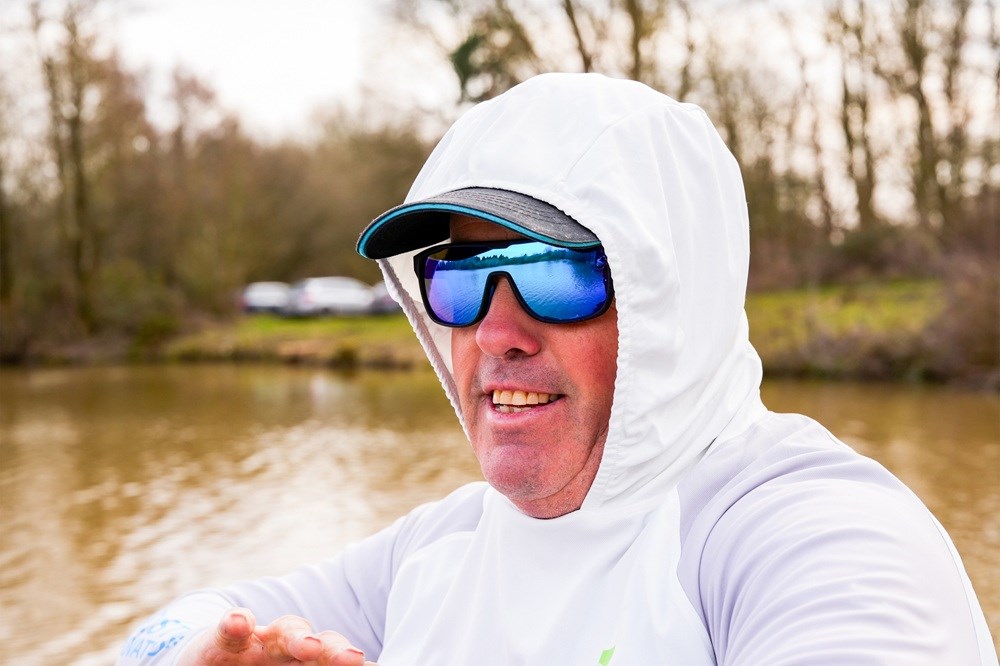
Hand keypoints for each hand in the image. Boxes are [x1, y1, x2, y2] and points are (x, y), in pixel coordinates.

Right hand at [177, 607, 378, 664]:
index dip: (349, 658)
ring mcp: (255, 643)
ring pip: (282, 632)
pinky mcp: (219, 641)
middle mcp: (285, 649)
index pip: (334, 654)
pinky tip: (240, 622)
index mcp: (305, 661)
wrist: (208, 660)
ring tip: (310, 646)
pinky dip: (235, 623)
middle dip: (335, 650)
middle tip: (352, 660)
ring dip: (298, 636)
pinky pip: (229, 630)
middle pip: (317, 644)